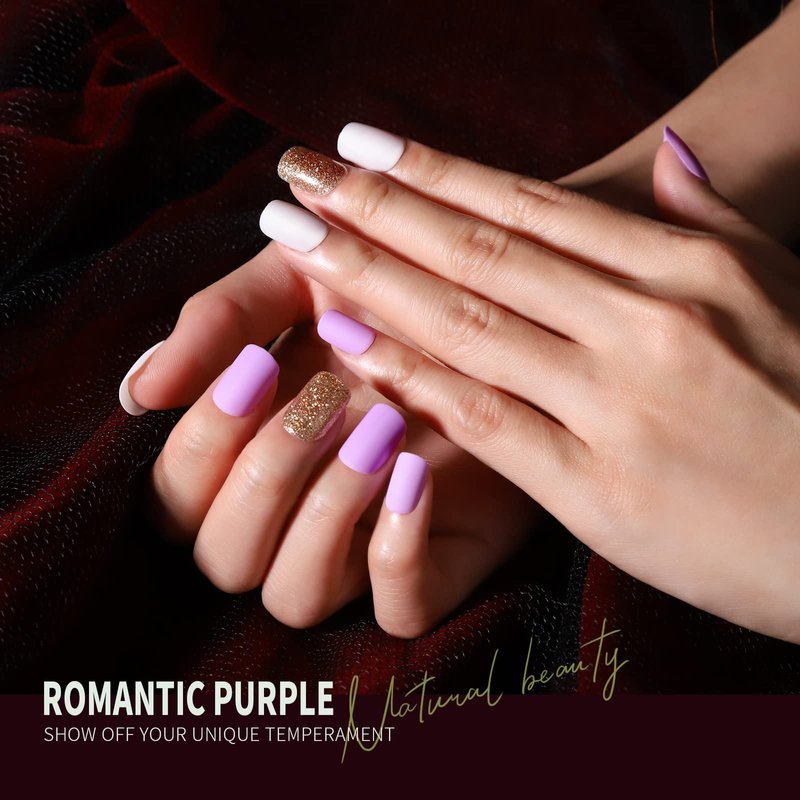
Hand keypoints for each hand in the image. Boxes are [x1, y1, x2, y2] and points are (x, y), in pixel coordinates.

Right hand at [118, 243, 533, 636]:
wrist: (494, 306)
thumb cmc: (385, 294)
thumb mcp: (296, 282)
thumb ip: (217, 325)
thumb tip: (140, 394)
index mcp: (244, 456)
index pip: (176, 498)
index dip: (203, 443)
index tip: (257, 367)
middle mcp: (290, 516)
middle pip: (224, 560)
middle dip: (263, 477)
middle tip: (323, 398)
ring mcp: (360, 550)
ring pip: (295, 597)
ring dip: (323, 514)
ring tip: (377, 430)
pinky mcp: (437, 568)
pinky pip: (399, 612)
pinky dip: (397, 554)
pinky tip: (414, 475)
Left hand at [263, 123, 799, 643]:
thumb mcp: (779, 289)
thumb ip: (713, 221)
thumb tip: (673, 152)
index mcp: (687, 270)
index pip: (531, 206)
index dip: (434, 171)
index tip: (359, 142)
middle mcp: (645, 324)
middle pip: (480, 252)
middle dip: (377, 209)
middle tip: (297, 177)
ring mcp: (617, 405)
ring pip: (468, 324)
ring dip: (370, 276)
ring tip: (298, 242)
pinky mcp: (597, 488)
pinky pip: (483, 417)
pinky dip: (410, 376)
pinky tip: (349, 342)